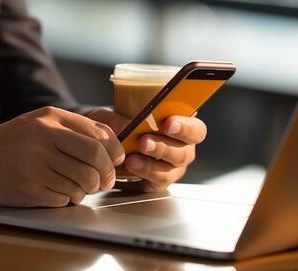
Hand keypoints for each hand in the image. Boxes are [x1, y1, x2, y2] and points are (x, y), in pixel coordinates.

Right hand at [0, 106, 124, 206]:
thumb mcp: (41, 122)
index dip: (115, 152)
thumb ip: (74, 128)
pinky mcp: (30, 189)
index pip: (100, 136)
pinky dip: (66, 198)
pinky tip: (55, 191)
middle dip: (106, 175)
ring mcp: (36, 165)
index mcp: (51, 119)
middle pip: (96, 160)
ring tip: (75, 186)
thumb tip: (113, 145)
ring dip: (85, 190)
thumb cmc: (11, 142)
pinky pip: (65, 199)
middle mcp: (44, 139)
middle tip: (103, 181)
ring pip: (83, 183)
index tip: (115, 161)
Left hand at [85, 107, 206, 192]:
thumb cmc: (115, 125)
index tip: (168, 123)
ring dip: (152, 163)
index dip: (185, 126)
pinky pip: (158, 181)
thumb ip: (119, 119)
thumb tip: (128, 125)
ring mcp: (172, 166)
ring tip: (132, 158)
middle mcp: (181, 146)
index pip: (195, 128)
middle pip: (185, 151)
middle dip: (163, 146)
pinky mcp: (159, 181)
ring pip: (172, 168)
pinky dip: (144, 174)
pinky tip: (131, 166)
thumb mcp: (112, 117)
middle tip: (144, 141)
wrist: (102, 145)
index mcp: (180, 124)